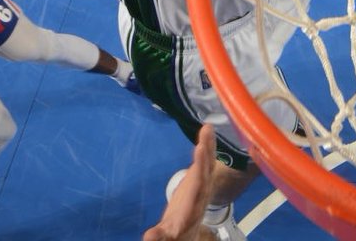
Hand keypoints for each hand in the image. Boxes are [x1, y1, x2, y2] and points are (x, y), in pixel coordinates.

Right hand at [143, 124, 215, 240]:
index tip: (200, 148)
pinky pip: (204, 163)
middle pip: (206, 171)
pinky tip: (207, 132)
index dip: (200, 166)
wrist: (185, 235)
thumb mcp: (165, 236)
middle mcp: (201, 194)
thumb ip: (158, 236)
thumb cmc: (174, 235)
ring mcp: (203, 187)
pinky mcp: (200, 181)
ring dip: (208, 145)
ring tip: (208, 126)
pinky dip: (206, 147)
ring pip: (207, 164)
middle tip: (207, 130)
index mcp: (193, 206)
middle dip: (206, 151)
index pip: (199, 185)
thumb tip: (147, 238)